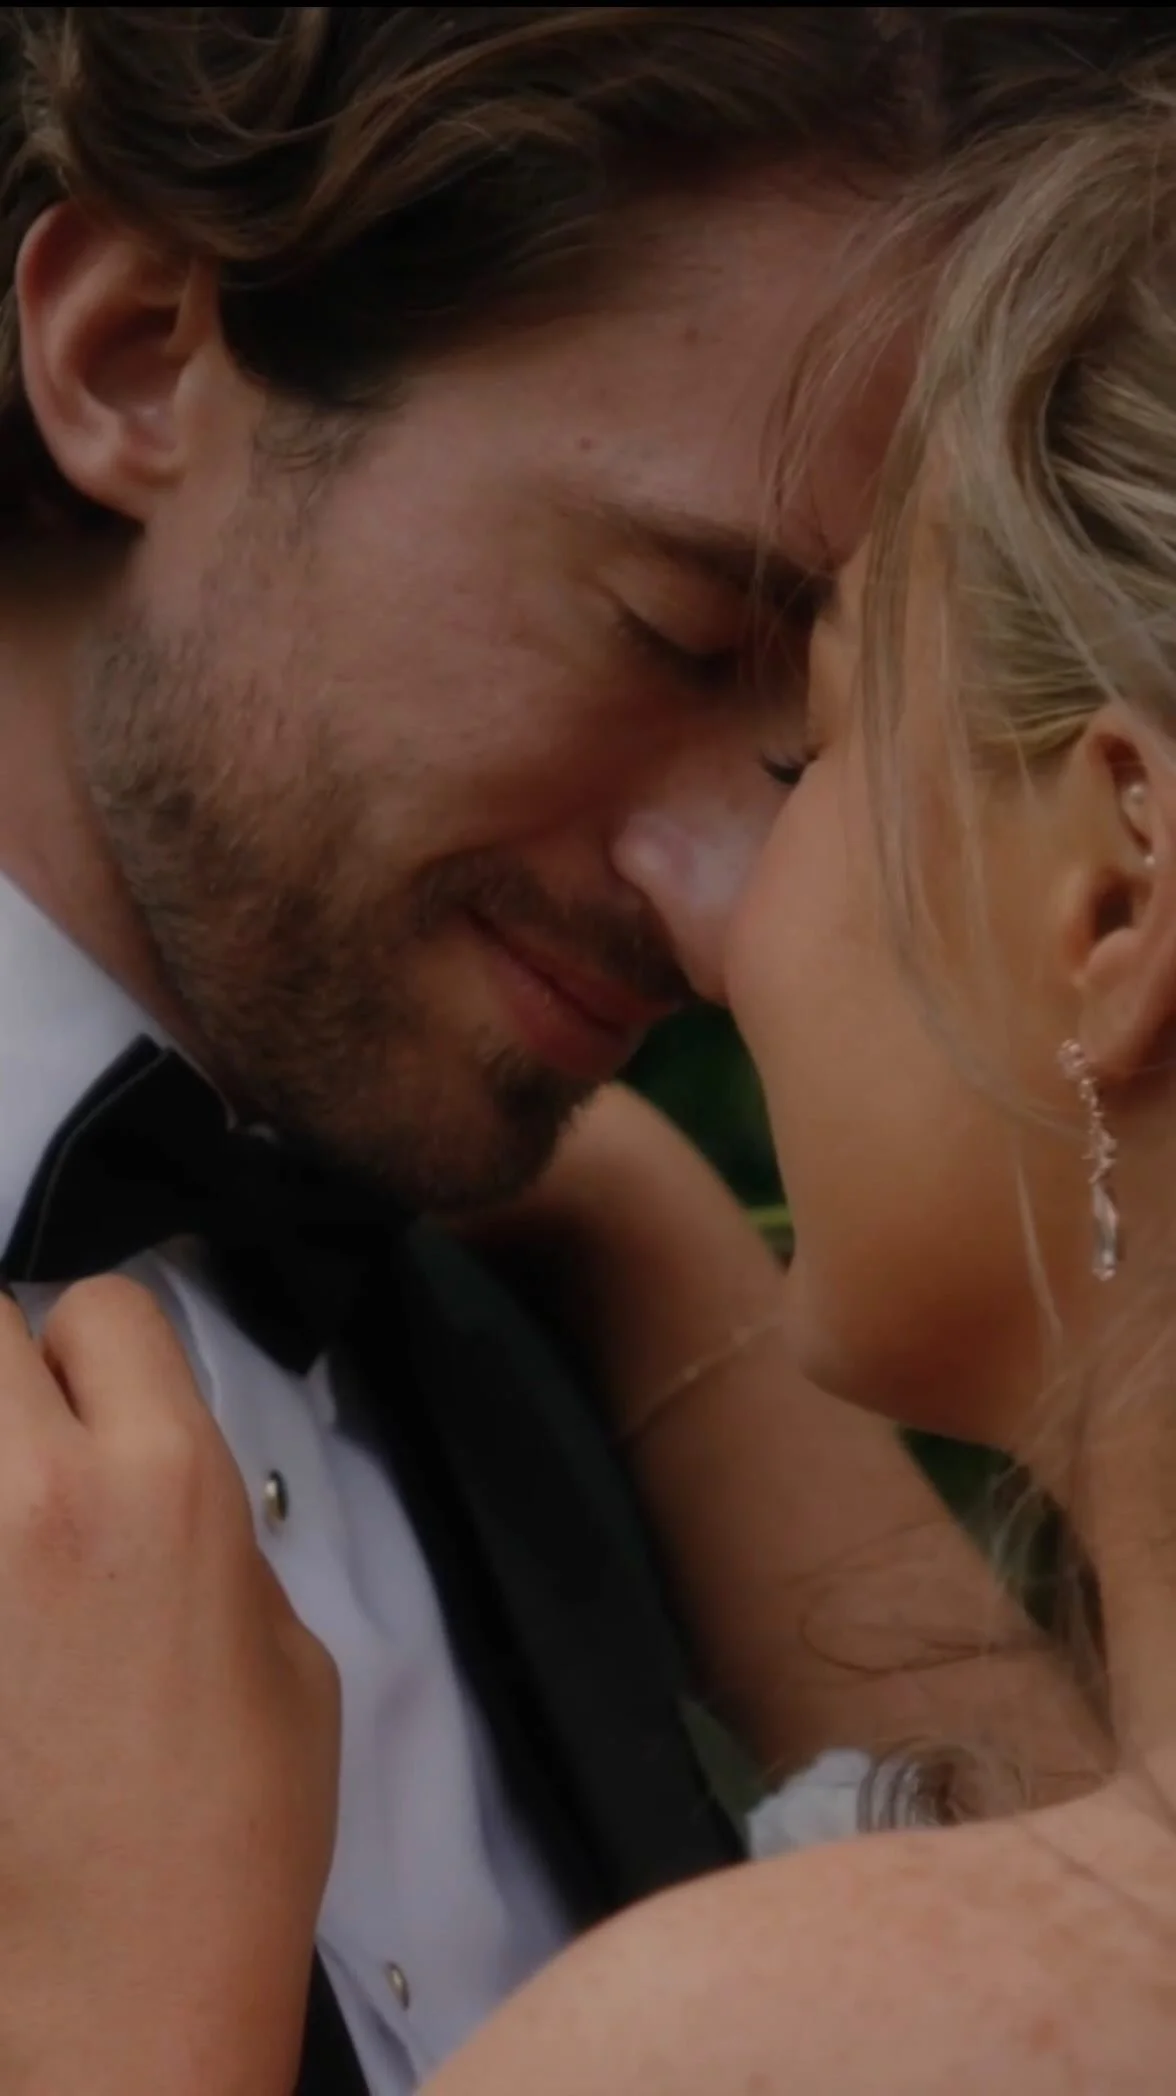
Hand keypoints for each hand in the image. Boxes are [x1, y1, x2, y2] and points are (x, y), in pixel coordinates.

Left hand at [0, 1277, 339, 2095]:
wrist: (117, 1997)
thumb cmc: (216, 1849)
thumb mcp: (289, 1652)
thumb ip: (216, 1528)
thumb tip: (158, 1480)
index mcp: (168, 1487)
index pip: (101, 1307)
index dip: (104, 1348)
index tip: (99, 1391)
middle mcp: (33, 1505)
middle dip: (4, 1360)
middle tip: (26, 1438)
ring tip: (13, 1536)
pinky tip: (1, 1621)